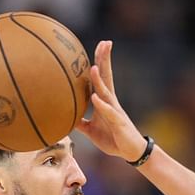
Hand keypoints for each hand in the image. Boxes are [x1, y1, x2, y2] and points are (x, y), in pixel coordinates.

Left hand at [75, 40, 146, 161]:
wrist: (129, 151)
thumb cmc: (112, 138)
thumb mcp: (91, 130)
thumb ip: (80, 122)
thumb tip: (65, 118)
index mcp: (105, 101)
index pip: (102, 77)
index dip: (101, 61)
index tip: (99, 45)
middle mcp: (111, 102)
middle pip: (107, 77)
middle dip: (105, 60)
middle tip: (105, 42)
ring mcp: (115, 111)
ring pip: (107, 92)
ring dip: (99, 80)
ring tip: (93, 67)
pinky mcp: (118, 122)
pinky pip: (109, 112)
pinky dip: (102, 105)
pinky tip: (95, 98)